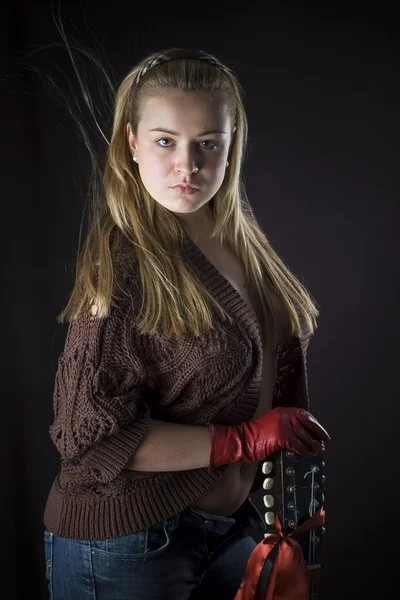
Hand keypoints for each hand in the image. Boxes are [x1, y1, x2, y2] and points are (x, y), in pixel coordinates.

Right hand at [208, 407, 329, 471]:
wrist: (242, 439)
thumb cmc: (255, 434)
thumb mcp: (272, 423)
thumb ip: (286, 425)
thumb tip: (303, 433)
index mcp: (282, 411)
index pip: (304, 414)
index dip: (314, 423)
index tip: (320, 430)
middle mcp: (284, 415)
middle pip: (307, 424)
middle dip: (317, 433)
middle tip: (324, 440)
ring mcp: (284, 425)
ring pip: (304, 436)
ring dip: (313, 445)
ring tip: (317, 450)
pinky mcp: (282, 437)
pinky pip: (298, 445)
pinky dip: (303, 450)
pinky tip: (305, 454)